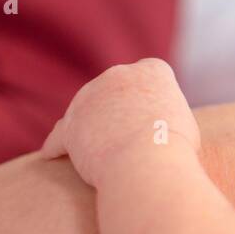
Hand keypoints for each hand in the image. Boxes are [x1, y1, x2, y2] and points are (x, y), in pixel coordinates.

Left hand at [39, 58, 199, 187]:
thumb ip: (166, 114)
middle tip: (130, 134)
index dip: (152, 93)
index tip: (155, 112)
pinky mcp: (71, 124)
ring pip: (87, 110)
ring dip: (90, 125)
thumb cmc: (175, 149)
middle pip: (116, 88)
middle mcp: (119, 75)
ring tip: (96, 148)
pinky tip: (50, 155)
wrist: (147, 163)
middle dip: (119, 106)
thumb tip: (155, 125)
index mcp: (152, 70)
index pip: (151, 73)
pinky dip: (58, 145)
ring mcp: (90, 97)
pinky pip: (61, 134)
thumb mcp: (184, 122)